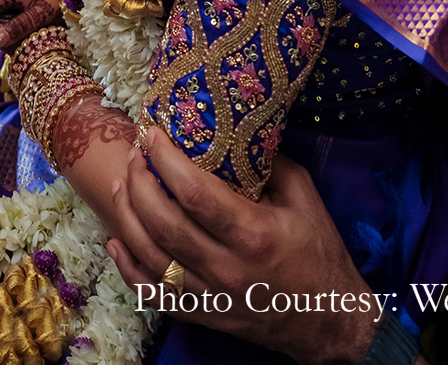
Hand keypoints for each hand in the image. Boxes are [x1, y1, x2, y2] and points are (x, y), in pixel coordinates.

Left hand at [106, 131, 379, 363]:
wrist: (330, 320)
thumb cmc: (319, 252)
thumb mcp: (304, 196)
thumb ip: (270, 161)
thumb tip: (235, 126)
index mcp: (252, 234)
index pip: (194, 192)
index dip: (166, 159)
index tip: (151, 133)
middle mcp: (226, 267)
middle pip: (163, 222)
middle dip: (139, 181)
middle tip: (134, 153)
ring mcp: (211, 295)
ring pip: (152, 257)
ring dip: (127, 216)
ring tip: (120, 184)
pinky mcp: (204, 314)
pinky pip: (155, 295)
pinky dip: (130, 269)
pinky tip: (117, 242)